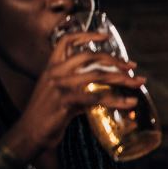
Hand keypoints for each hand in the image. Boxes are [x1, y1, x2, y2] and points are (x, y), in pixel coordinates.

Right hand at [9, 31, 143, 155]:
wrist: (29, 133)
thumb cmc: (47, 114)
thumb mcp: (59, 92)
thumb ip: (77, 84)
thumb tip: (103, 82)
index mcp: (52, 67)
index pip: (66, 41)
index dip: (86, 35)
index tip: (106, 36)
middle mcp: (55, 72)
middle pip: (89, 56)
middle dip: (114, 60)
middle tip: (132, 66)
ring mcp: (59, 86)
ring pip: (96, 75)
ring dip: (121, 79)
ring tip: (137, 83)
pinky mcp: (65, 101)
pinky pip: (97, 98)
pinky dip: (117, 101)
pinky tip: (129, 103)